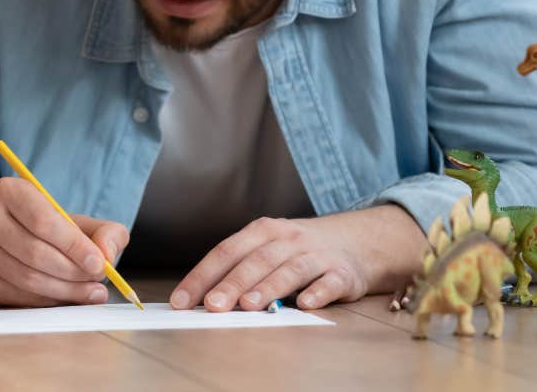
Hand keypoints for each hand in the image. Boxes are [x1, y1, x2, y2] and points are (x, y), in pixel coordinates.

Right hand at [0, 176, 129, 306]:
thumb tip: (107, 255)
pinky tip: (65, 298)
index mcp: (9, 191)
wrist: (5, 239)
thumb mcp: (79, 221)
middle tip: (98, 282)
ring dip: (65, 291)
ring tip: (89, 292)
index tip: (98, 263)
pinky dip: (47, 302)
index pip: (43, 220)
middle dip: (73, 272)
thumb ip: (106, 232)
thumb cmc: (48, 230)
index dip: (74, 245)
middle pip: (35, 253)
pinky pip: (17, 297)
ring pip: (27, 279)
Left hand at [171, 207, 424, 311]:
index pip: (226, 251)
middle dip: (232, 284)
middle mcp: (288, 239)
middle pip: (256, 261)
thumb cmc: (297, 251)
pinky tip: (304, 304)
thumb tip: (201, 299)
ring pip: (290, 270)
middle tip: (213, 305)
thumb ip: (239, 269)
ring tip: (249, 305)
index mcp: (262, 231)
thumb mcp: (267, 249)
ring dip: (269, 287)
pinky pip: (329, 282)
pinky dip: (317, 292)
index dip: (202, 275)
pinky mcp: (343, 273)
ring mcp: (317, 254)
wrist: (354, 242)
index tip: (182, 300)